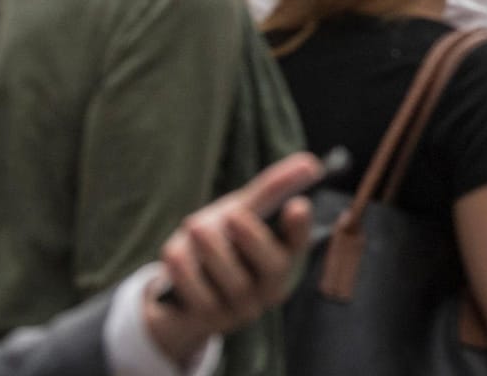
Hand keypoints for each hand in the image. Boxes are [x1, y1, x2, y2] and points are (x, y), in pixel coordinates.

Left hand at [142, 151, 321, 364]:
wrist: (180, 287)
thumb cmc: (222, 240)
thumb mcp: (242, 212)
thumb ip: (272, 190)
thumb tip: (310, 163)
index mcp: (285, 256)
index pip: (301, 242)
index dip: (301, 227)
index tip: (297, 205)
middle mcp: (271, 287)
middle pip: (272, 267)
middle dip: (253, 238)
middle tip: (233, 213)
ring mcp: (244, 309)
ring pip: (234, 283)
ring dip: (212, 251)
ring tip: (195, 225)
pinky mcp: (213, 323)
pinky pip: (200, 297)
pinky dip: (185, 272)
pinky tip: (176, 252)